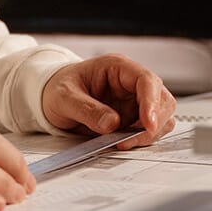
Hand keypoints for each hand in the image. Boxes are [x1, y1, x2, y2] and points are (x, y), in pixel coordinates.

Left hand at [41, 54, 176, 148]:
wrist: (49, 96)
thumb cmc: (57, 88)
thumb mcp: (64, 97)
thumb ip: (87, 110)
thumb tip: (112, 124)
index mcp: (117, 67)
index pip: (146, 81)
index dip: (151, 102)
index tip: (148, 124)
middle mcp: (130, 83)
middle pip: (162, 100)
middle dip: (153, 123)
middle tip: (129, 140)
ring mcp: (134, 101)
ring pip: (161, 117)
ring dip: (148, 133)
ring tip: (122, 143)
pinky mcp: (132, 117)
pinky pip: (149, 130)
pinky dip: (141, 139)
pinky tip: (122, 142)